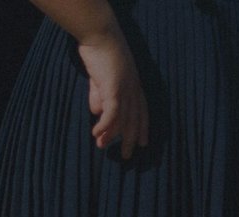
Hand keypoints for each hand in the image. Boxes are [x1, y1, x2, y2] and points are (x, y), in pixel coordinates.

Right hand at [77, 29, 149, 159]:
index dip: (142, 128)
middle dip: (130, 139)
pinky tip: (97, 134)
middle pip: (135, 119)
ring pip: (123, 118)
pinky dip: (105, 125)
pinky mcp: (115, 89)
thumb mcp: (100, 81)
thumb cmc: (101, 56)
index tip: (141, 144)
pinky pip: (112, 112)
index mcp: (134, 87)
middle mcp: (134, 90)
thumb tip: (96, 113)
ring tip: (102, 147)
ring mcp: (126, 89)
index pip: (141, 112)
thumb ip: (99, 97)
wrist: (101, 39)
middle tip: (125, 156)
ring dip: (112, 135)